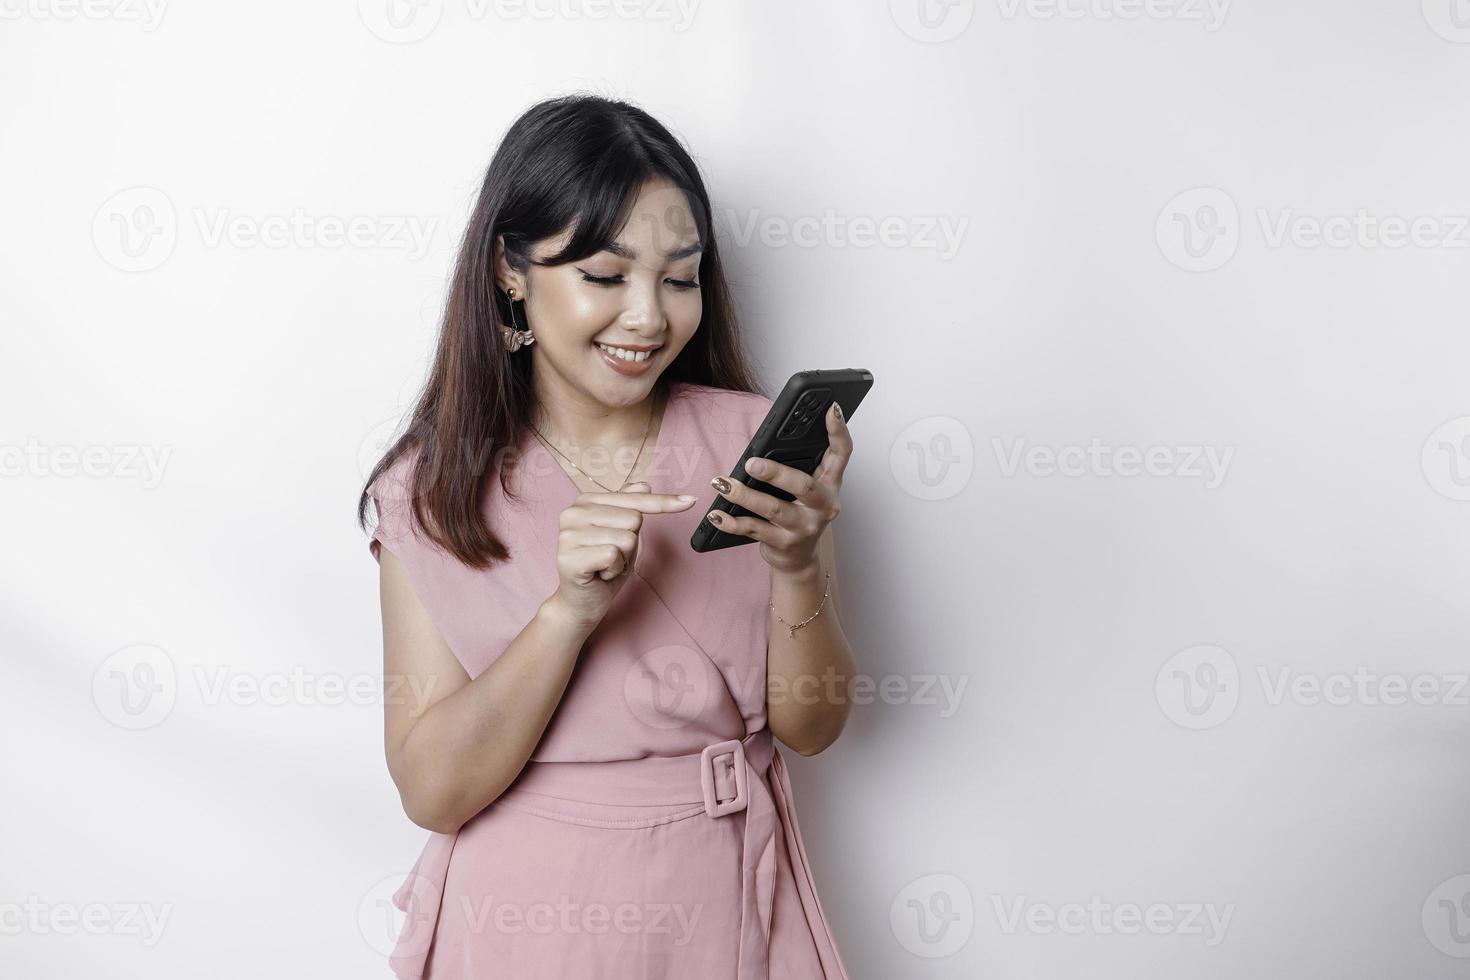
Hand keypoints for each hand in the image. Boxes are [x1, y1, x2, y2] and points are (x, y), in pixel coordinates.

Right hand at [552, 483, 697, 628]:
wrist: (580, 603)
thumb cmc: (602, 568)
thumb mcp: (621, 534)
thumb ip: (630, 508)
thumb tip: (644, 484)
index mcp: (585, 501)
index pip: (635, 499)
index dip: (664, 503)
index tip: (691, 500)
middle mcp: (573, 512)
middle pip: (634, 518)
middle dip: (630, 544)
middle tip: (610, 557)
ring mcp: (569, 534)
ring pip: (627, 538)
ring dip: (623, 559)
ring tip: (604, 566)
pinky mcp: (570, 556)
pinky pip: (614, 555)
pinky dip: (615, 570)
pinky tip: (599, 574)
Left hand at [705, 401, 850, 573]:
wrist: (798, 558)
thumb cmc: (800, 512)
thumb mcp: (808, 489)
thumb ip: (798, 465)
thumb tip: (768, 440)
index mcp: (830, 483)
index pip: (842, 453)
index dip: (839, 430)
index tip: (831, 408)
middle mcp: (823, 506)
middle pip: (804, 485)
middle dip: (776, 473)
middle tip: (751, 463)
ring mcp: (804, 527)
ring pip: (773, 509)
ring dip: (745, 495)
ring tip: (723, 483)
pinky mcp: (783, 544)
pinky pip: (753, 530)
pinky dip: (731, 522)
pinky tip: (717, 514)